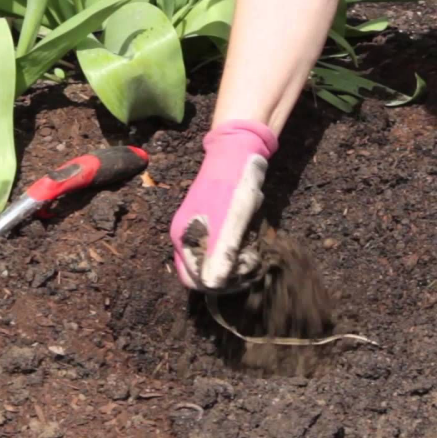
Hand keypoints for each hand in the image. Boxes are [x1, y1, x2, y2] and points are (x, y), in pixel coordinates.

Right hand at [170, 120, 278, 289]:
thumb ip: (220, 254)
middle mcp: (186, 237)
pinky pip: (224, 247)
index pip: (193, 280)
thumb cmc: (231, 187)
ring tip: (254, 248)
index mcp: (182, 238)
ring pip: (216, 261)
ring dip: (235, 261)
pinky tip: (251, 235)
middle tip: (250, 264)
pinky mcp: (214, 223)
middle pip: (204, 273)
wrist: (236, 152)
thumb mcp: (229, 222)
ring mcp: (199, 229)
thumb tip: (213, 285)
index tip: (240, 276)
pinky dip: (238, 247)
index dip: (217, 284)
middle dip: (228, 275)